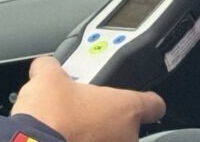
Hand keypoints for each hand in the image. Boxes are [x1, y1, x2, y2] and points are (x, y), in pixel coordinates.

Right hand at [11, 56, 165, 141]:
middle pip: (127, 127)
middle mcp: (126, 137)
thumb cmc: (50, 116)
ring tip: (70, 132)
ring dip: (95, 138)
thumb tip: (45, 65)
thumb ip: (52, 67)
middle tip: (83, 116)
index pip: (153, 105)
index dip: (145, 101)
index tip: (138, 101)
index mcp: (126, 108)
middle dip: (106, 122)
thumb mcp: (48, 77)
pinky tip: (63, 141)